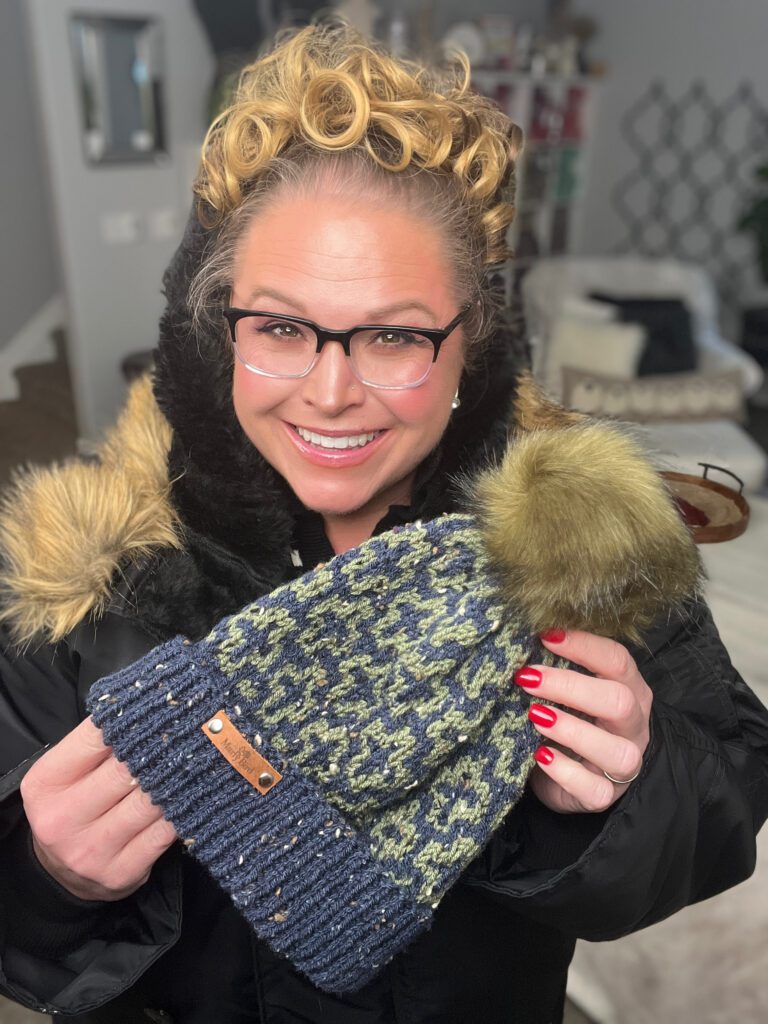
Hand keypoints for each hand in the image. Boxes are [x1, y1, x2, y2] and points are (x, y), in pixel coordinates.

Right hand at [20, 717, 176, 900]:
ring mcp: (91, 850)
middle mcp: (62, 818)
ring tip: (199, 759)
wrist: (62, 873)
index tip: (162, 710)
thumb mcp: (68, 773)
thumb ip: (98, 744)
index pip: (95, 740)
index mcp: (47, 783)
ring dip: (178, 781)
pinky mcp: (120, 872)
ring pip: (148, 803)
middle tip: (191, 732)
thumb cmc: (73, 805)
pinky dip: (182, 811)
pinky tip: (193, 795)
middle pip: (125, 772)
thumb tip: (149, 708)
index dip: (132, 723)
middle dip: (160, 751)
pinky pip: (162, 834)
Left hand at [514, 629, 652, 813]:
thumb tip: (520, 640)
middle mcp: (633, 725)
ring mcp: (624, 763)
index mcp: (630, 688)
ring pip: (614, 750)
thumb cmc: (572, 718)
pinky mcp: (604, 795)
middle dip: (570, 687)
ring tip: (535, 716)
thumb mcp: (571, 691)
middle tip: (527, 678)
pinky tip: (541, 756)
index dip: (583, 646)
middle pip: (619, 702)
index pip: (618, 660)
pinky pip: (593, 789)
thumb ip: (558, 668)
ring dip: (571, 730)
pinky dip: (565, 772)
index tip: (544, 635)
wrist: (577, 773)